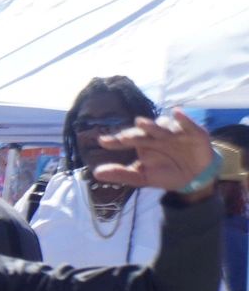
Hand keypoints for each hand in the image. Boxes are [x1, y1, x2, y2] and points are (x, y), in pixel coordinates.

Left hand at [91, 110, 217, 197]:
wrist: (195, 178)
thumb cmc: (166, 174)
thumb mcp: (143, 177)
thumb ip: (121, 174)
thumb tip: (96, 173)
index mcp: (143, 143)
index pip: (126, 140)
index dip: (115, 141)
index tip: (102, 141)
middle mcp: (156, 134)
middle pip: (143, 132)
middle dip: (134, 133)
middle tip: (124, 137)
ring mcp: (174, 132)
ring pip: (162, 126)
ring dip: (152, 125)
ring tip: (141, 123)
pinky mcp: (193, 132)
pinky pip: (187, 123)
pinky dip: (183, 118)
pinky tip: (177, 112)